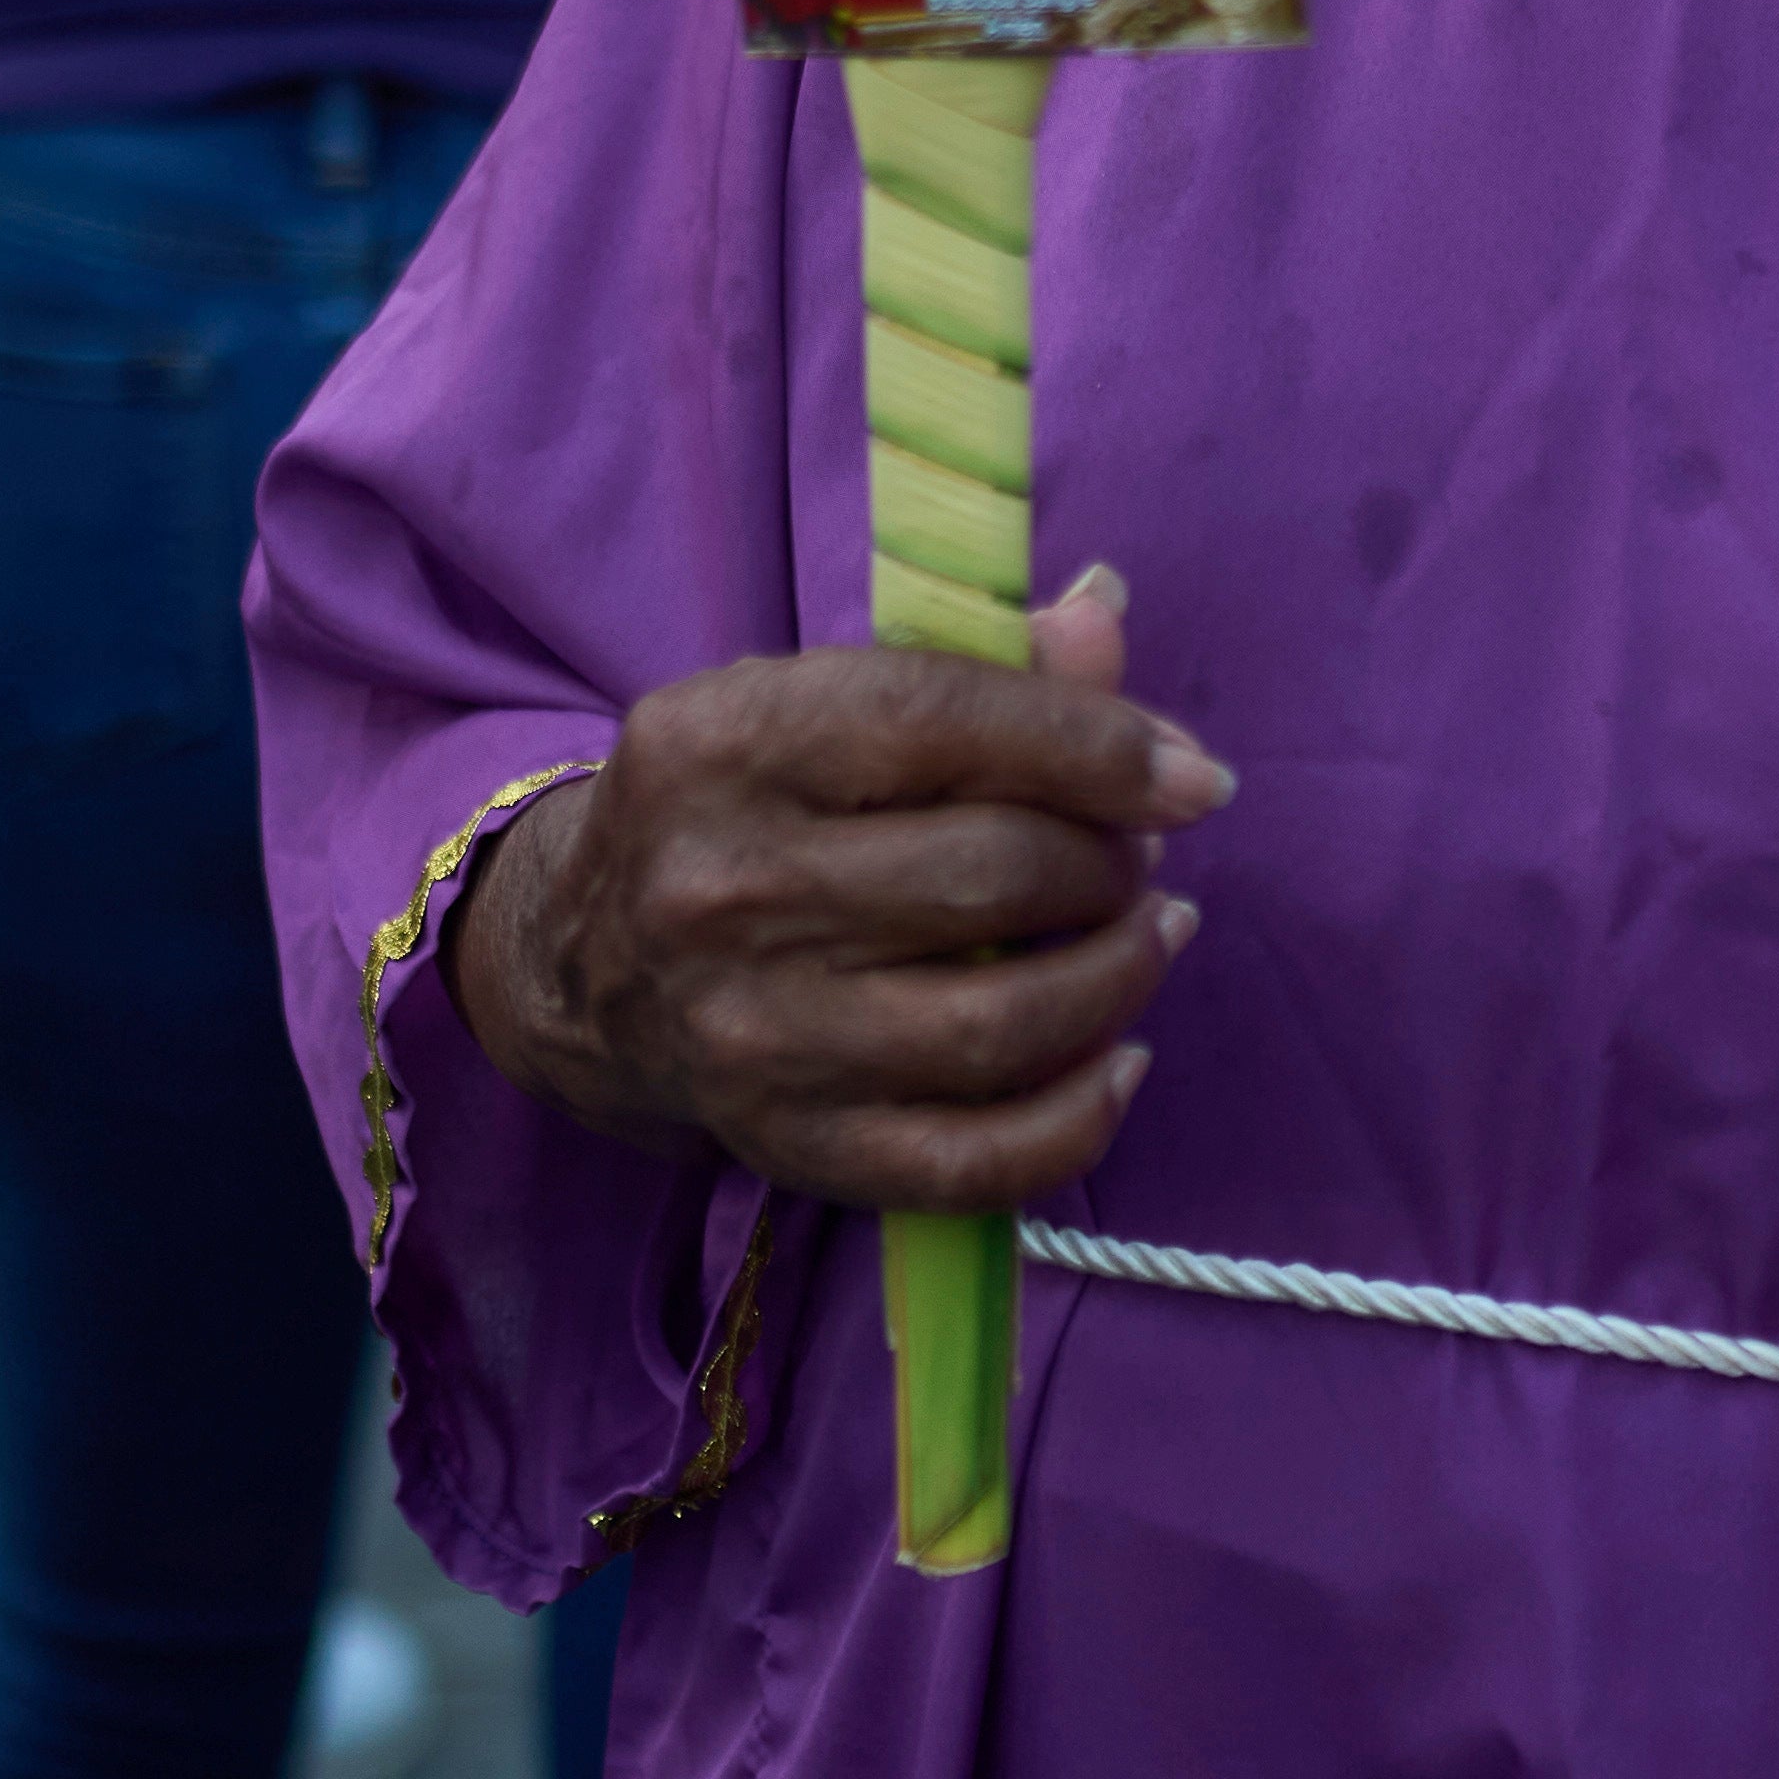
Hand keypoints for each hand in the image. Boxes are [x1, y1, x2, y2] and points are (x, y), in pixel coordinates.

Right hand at [456, 566, 1223, 1210]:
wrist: (582, 968)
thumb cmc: (746, 811)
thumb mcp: (819, 707)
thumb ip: (975, 664)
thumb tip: (1106, 616)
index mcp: (723, 741)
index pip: (948, 723)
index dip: (1102, 748)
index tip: (1196, 780)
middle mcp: (717, 889)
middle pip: (994, 877)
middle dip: (1110, 867)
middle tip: (1135, 861)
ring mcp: (746, 1034)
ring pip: (999, 1026)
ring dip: (1117, 980)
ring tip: (1146, 940)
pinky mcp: (783, 1146)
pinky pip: (972, 1162)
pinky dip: (1078, 1118)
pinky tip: (1118, 1061)